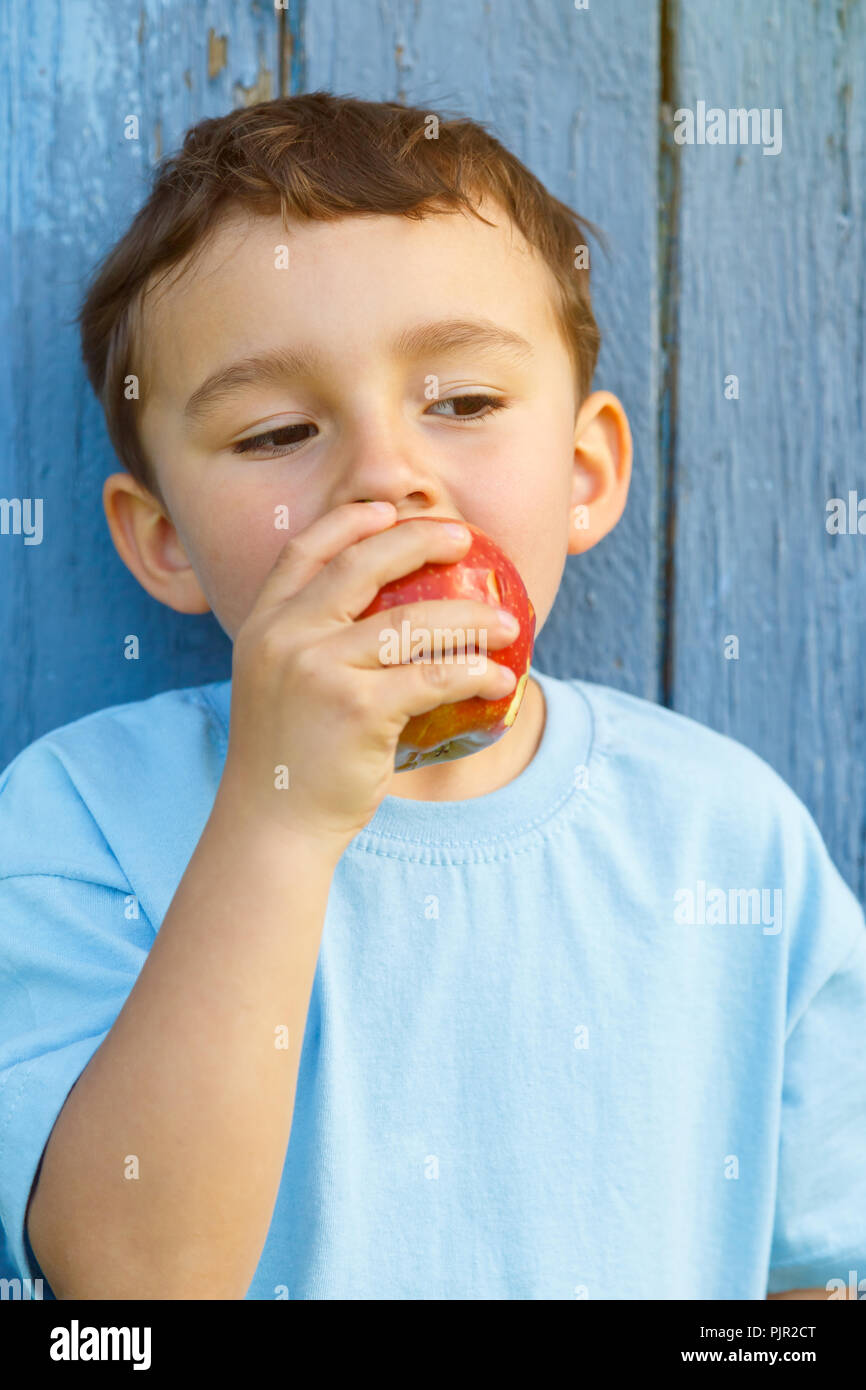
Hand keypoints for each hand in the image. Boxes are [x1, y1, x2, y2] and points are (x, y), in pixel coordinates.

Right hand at [216, 503, 518, 848]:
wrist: (272, 823)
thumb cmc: (289, 757)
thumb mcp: (280, 683)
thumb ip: (312, 642)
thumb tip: (388, 612)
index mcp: (262, 624)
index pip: (304, 551)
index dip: (349, 521)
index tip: (389, 510)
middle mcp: (284, 637)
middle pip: (361, 565)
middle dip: (419, 541)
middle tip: (465, 539)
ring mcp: (318, 669)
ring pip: (411, 622)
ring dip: (470, 619)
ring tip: (507, 624)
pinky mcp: (356, 708)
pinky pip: (433, 677)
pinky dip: (474, 673)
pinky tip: (499, 680)